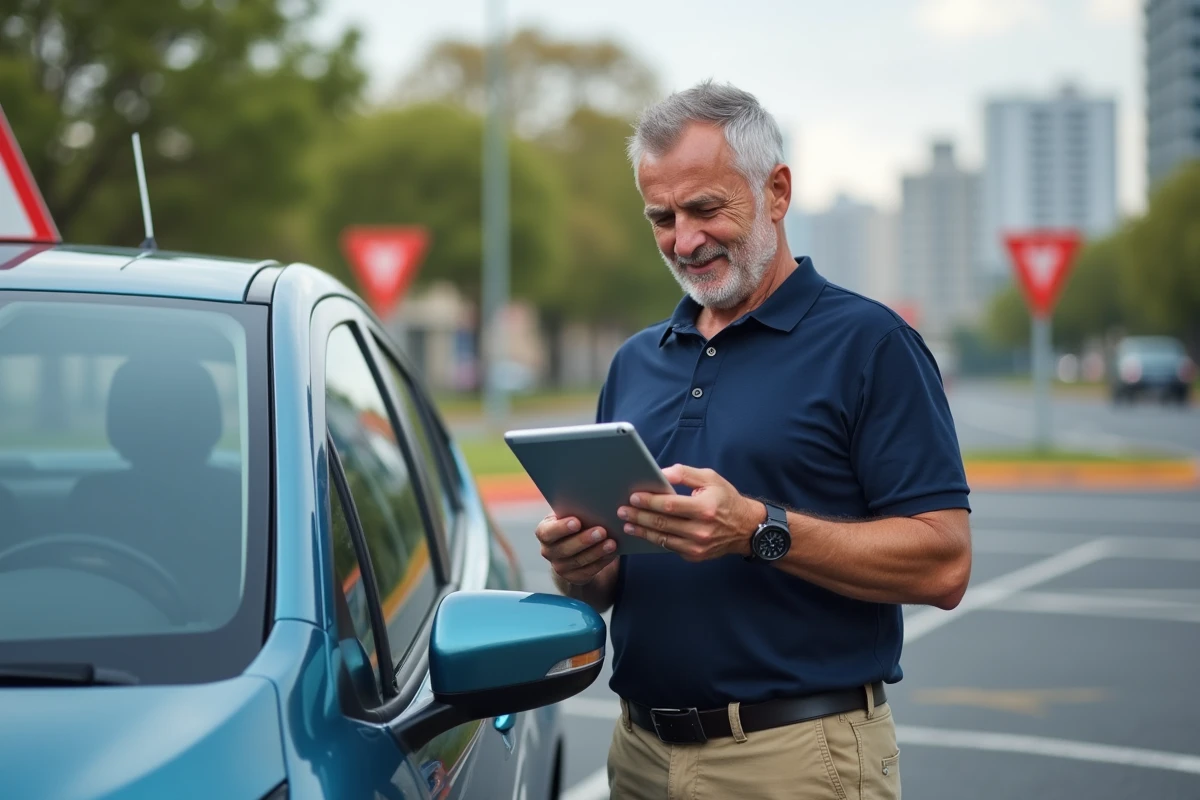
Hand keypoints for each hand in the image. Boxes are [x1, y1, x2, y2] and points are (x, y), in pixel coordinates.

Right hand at [535, 513, 618, 585]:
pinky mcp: (574, 577)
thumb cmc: (575, 522)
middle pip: (564, 549)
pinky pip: (588, 571)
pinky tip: (612, 553)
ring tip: (612, 543)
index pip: (546, 532)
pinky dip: (602, 561)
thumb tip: (594, 503)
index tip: (577, 522)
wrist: (574, 546)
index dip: (560, 528)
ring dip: (596, 552)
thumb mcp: (570, 514)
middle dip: (584, 540)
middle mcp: (548, 551)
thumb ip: (575, 510)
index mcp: (544, 532)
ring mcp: (560, 567)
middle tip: (602, 531)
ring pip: (578, 561)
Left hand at [618, 464, 764, 560]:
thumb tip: (660, 473)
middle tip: (622, 511)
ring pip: (663, 538)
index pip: (670, 505)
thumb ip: (684, 474)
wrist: (746, 528)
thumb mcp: (710, 478)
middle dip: (639, 517)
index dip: (650, 501)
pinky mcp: (695, 556)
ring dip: (642, 531)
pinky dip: (655, 540)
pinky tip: (644, 533)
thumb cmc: (726, 499)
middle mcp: (701, 530)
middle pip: (662, 523)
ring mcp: (697, 546)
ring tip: (627, 524)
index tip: (634, 497)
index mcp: (705, 508)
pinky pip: (669, 547)